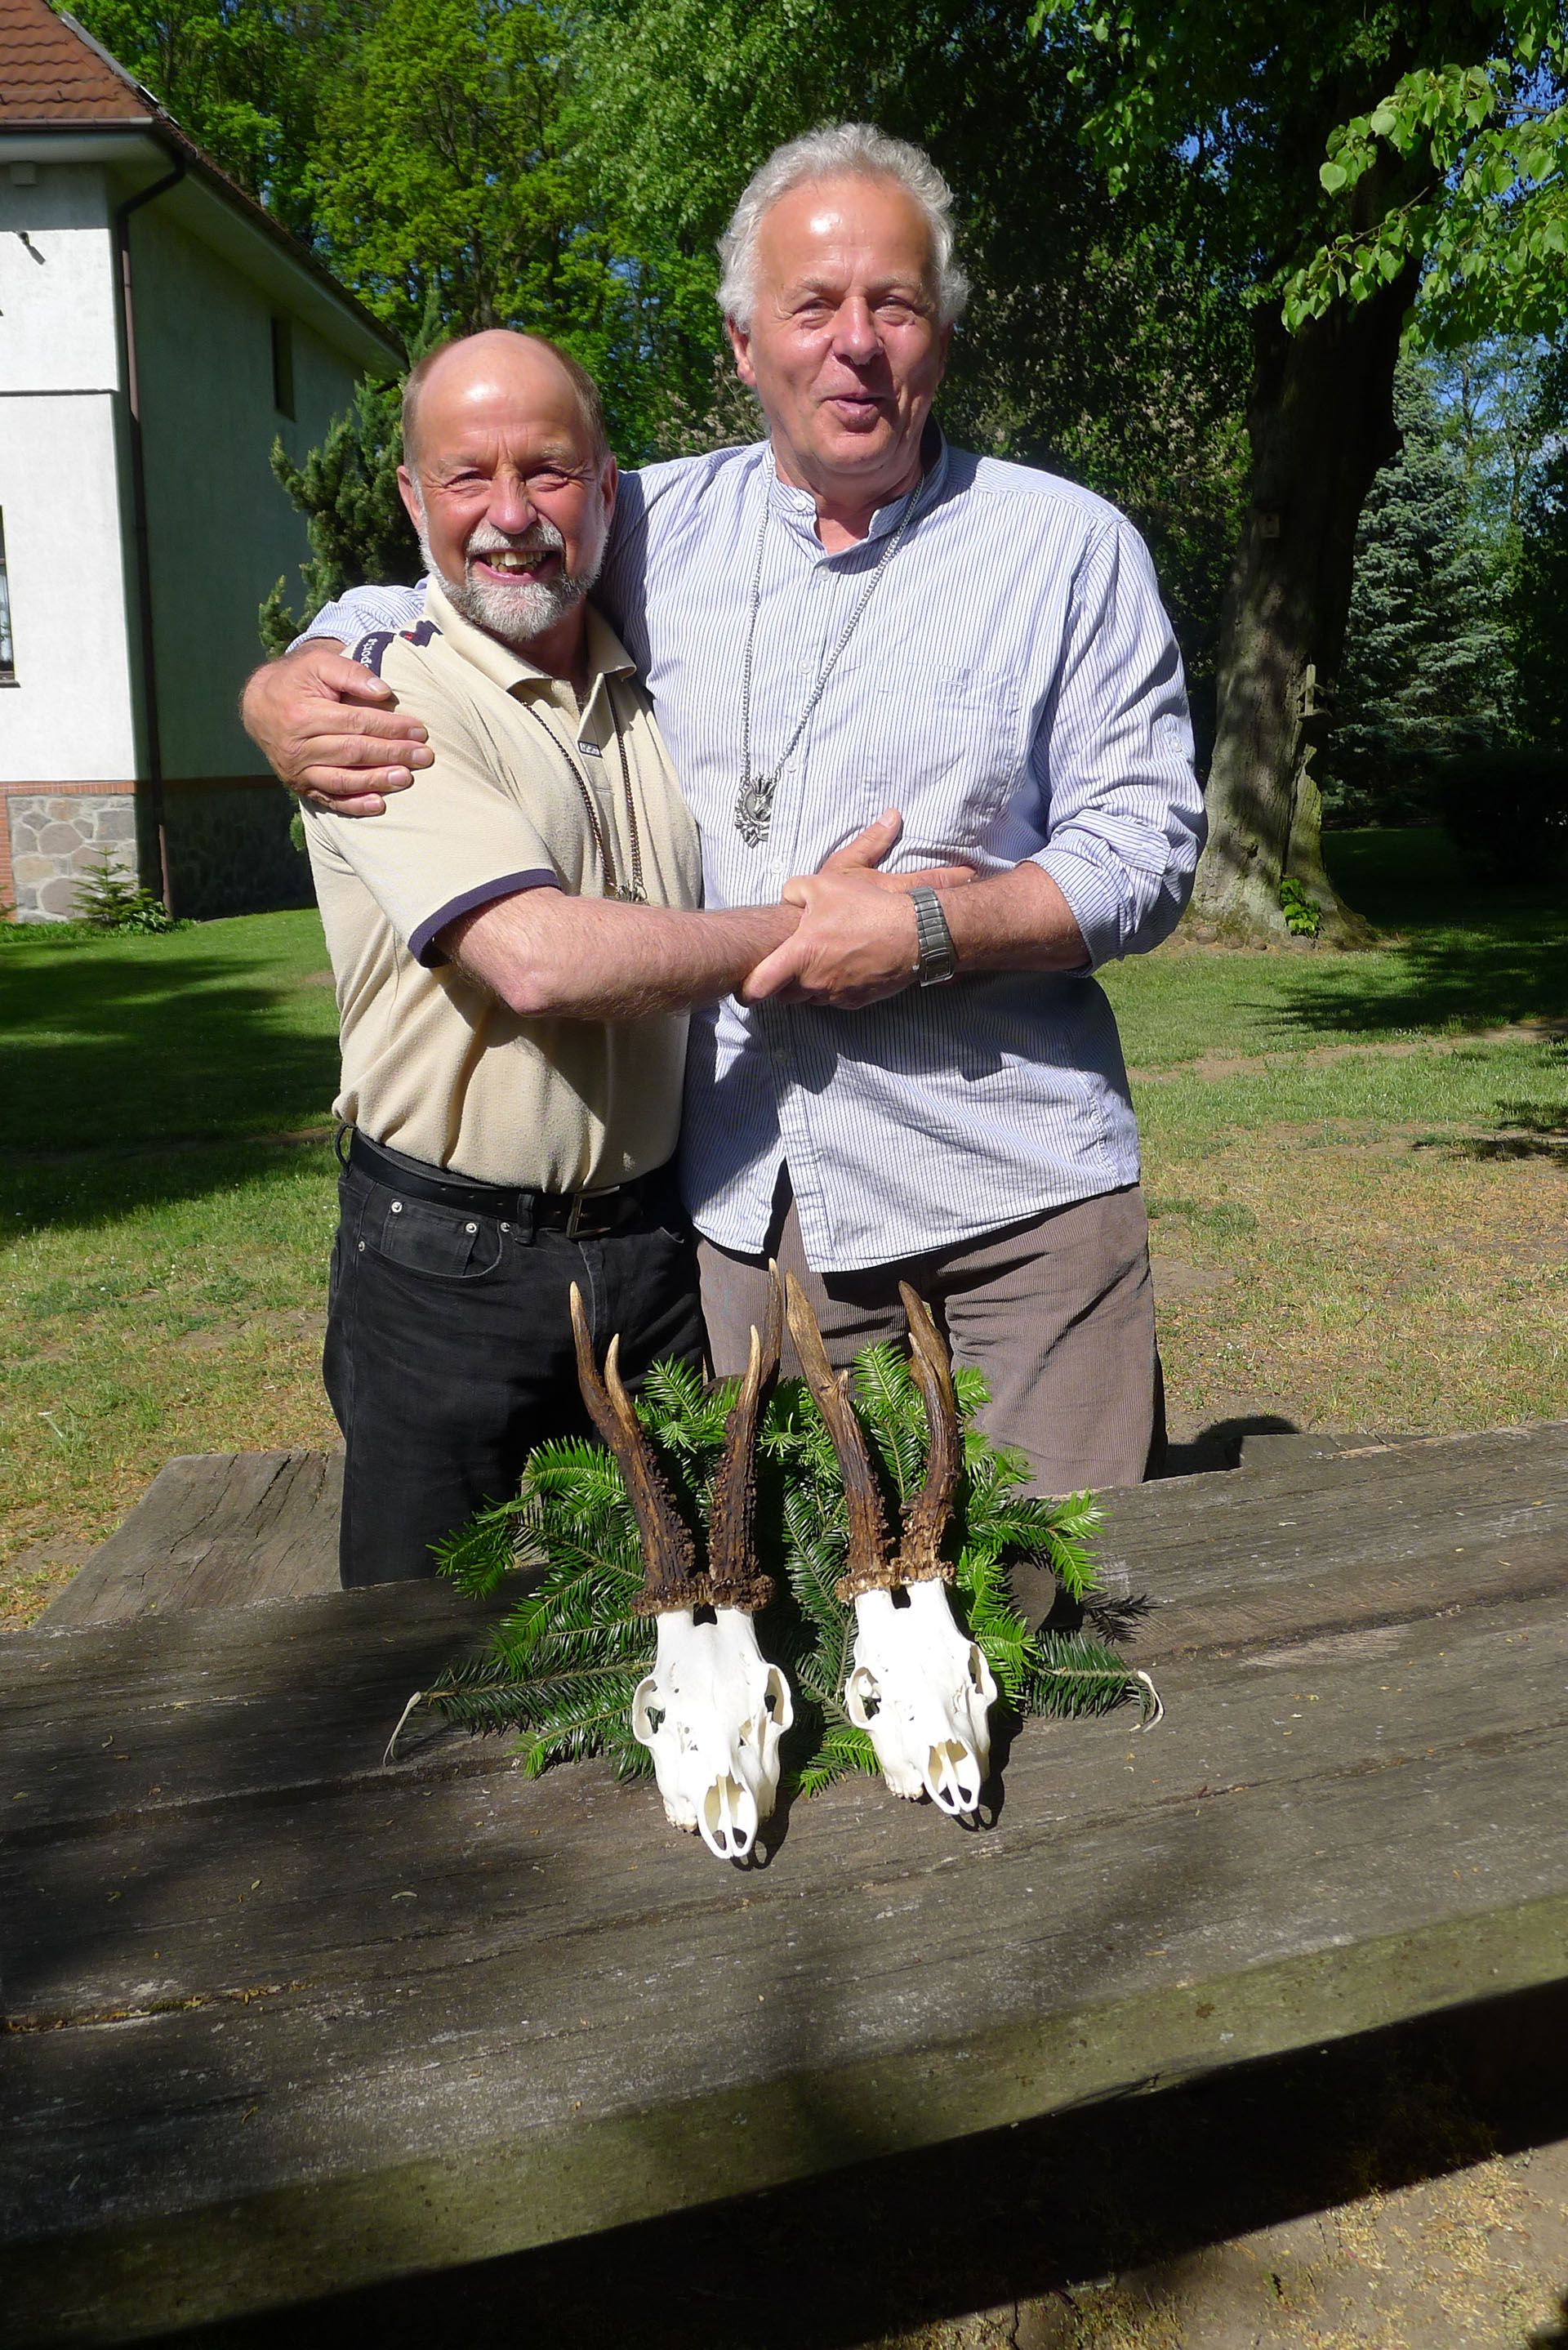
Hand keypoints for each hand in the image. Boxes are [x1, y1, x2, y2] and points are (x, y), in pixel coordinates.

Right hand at [240, 643, 432, 814]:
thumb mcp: (319, 664)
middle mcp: (297, 746)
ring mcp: (297, 769)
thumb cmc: (297, 680)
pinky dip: (354, 805)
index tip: (419, 730)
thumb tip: (384, 692)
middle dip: (392, 754)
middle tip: (424, 756)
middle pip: (353, 752)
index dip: (390, 728)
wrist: (260, 704)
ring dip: (377, 781)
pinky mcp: (299, 785)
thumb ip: (351, 672)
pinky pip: (328, 800)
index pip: (356, 723)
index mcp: (303, 714)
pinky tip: (378, 804)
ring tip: (406, 778)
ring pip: (342, 779)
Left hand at [740, 808, 970, 1007]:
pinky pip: (835, 998)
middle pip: (784, 995)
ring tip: (820, 961)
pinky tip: (844, 965)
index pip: (760, 986)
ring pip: (810, 997)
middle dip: (782, 983)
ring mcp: (837, 994)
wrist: (914, 934)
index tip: (742, 989)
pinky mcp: (857, 1001)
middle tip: (788, 964)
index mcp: (800, 955)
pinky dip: (833, 986)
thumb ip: (794, 890)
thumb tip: (786, 898)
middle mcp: (815, 982)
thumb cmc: (867, 907)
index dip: (746, 990)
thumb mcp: (824, 883)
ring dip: (809, 984)